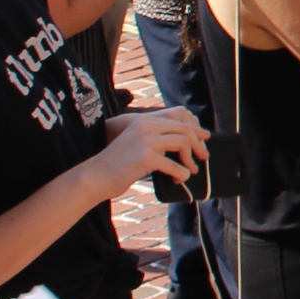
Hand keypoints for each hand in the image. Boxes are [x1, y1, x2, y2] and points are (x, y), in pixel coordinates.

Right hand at [90, 107, 204, 194]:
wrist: (95, 176)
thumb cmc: (117, 164)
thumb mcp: (136, 143)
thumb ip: (156, 138)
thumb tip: (185, 143)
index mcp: (144, 120)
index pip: (178, 118)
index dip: (195, 128)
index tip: (204, 138)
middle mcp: (146, 125)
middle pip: (185, 129)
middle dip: (198, 144)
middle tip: (203, 157)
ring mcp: (147, 140)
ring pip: (183, 143)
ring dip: (190, 160)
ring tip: (190, 171)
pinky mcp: (147, 157)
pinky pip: (175, 166)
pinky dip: (181, 174)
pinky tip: (178, 180)